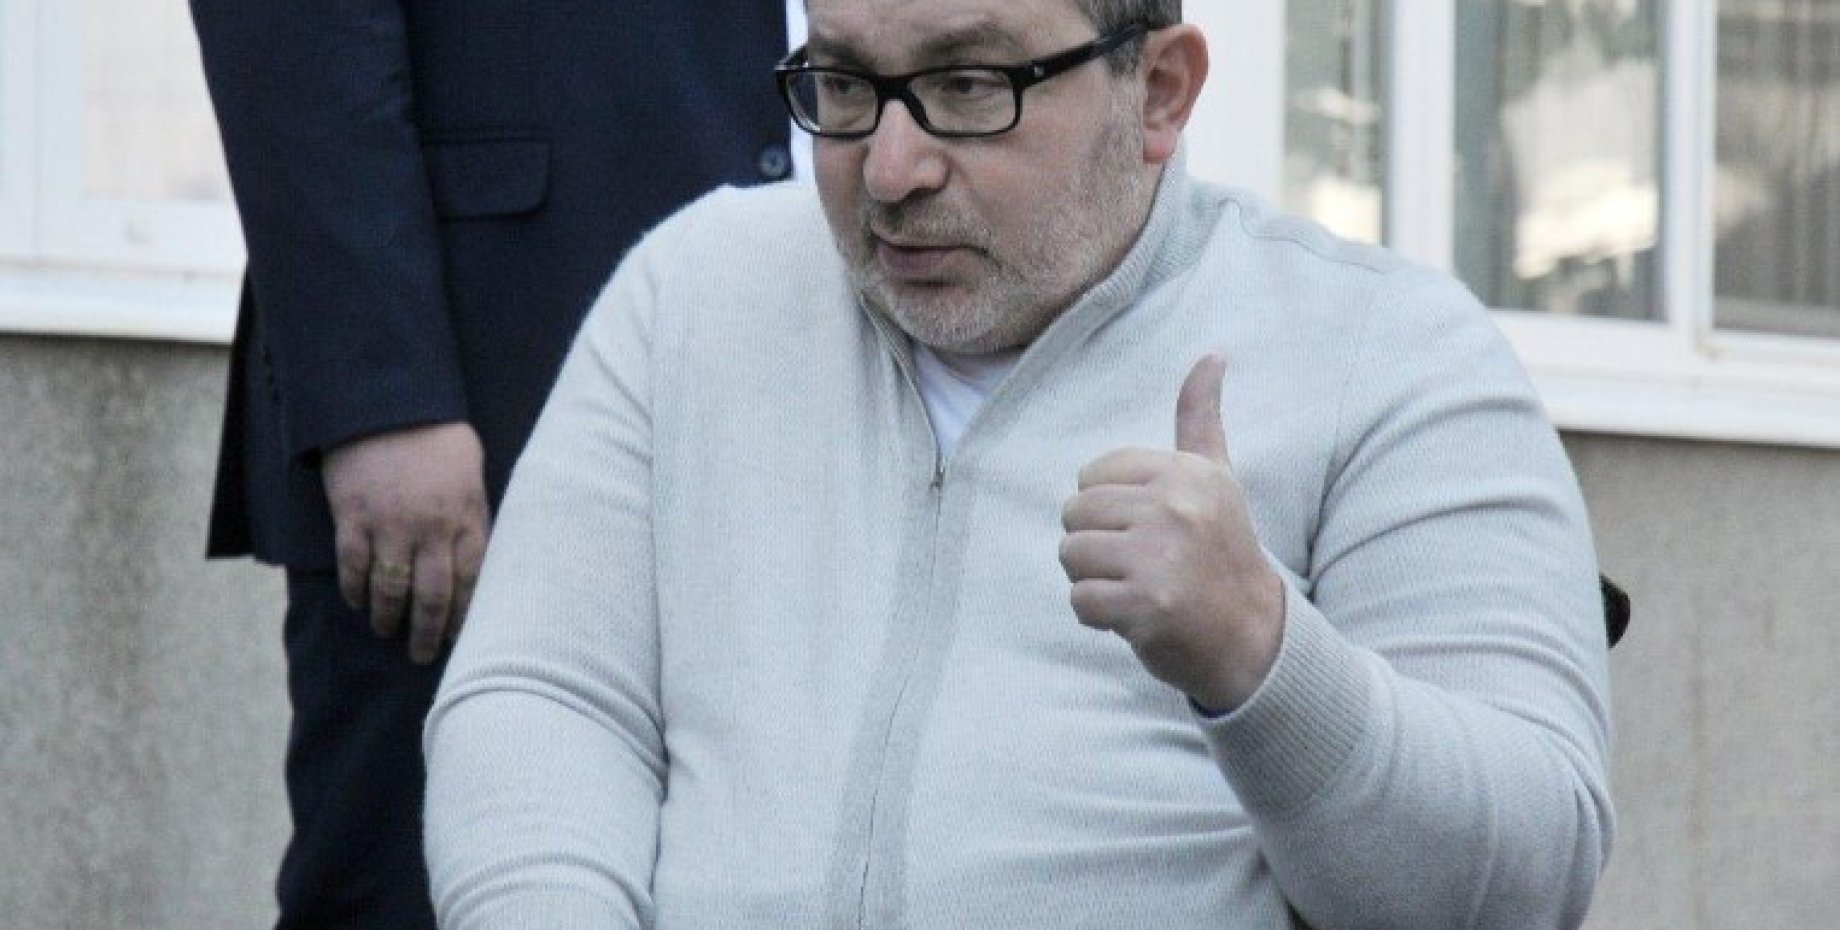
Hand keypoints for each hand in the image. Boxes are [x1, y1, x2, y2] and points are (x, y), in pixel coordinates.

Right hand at [323, 421, 489, 664]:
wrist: (388, 403)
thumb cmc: (439, 439)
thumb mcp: (473, 477)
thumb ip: (473, 519)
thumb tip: (478, 560)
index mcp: (466, 520)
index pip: (472, 584)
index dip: (466, 617)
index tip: (463, 639)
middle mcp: (431, 530)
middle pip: (433, 598)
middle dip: (428, 633)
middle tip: (424, 655)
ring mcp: (390, 526)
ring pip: (391, 590)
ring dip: (388, 618)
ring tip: (387, 631)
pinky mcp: (353, 518)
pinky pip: (354, 567)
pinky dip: (355, 590)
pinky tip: (357, 602)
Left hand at [1058, 354, 1283, 712]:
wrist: (1253, 636)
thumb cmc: (1222, 551)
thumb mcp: (1217, 478)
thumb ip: (1201, 418)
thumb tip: (1212, 354)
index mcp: (1186, 473)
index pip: (1091, 476)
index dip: (1107, 509)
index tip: (1150, 529)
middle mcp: (1177, 508)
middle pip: (1074, 514)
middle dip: (1096, 545)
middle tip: (1142, 564)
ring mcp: (1162, 557)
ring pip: (1071, 555)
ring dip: (1094, 580)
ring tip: (1138, 586)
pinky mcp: (1148, 605)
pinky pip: (1079, 601)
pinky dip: (1097, 617)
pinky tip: (1135, 616)